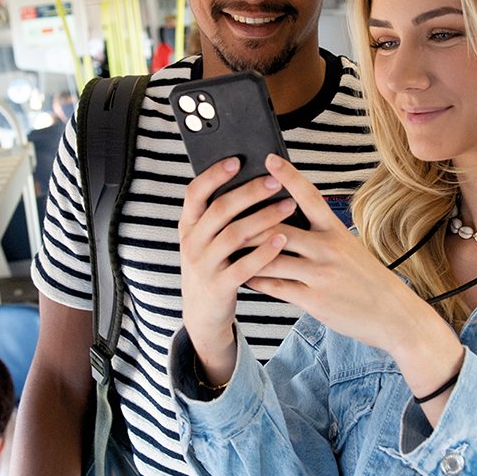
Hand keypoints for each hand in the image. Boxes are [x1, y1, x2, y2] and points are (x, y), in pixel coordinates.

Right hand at [177, 156, 304, 381]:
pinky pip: (244, 266)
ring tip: (288, 206)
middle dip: (249, 193)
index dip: (213, 175)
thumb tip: (252, 180)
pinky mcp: (219, 287)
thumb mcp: (206, 240)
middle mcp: (192, 243)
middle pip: (220, 210)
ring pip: (234, 235)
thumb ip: (220, 216)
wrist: (202, 315)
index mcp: (188, 226)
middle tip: (275, 181)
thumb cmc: (213, 267)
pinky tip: (283, 240)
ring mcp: (203, 266)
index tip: (236, 160)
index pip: (194, 193)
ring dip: (263, 218)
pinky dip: (264, 252)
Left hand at [247, 155, 459, 370]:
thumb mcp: (349, 248)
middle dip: (250, 222)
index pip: (309, 195)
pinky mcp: (313, 299)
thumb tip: (288, 222)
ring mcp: (319, 275)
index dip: (288, 176)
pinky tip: (245, 276)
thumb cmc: (367, 279)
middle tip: (226, 213)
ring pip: (271, 258)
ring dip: (247, 254)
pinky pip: (276, 287)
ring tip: (226, 248)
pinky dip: (257, 280)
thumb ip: (321, 236)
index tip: (268, 159)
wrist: (392, 314)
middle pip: (279, 228)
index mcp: (336, 231)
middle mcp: (327, 248)